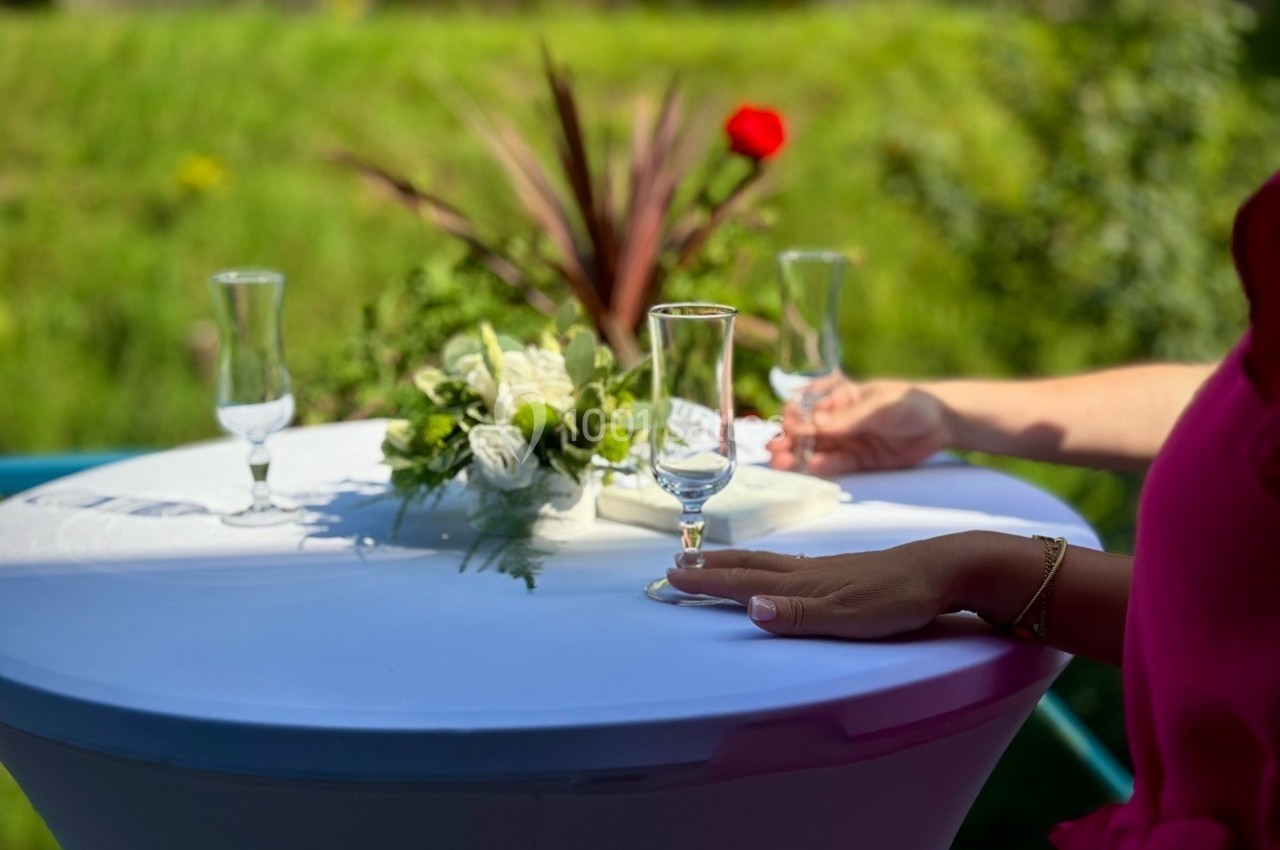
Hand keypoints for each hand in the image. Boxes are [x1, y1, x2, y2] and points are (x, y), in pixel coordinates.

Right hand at [664, 538, 973, 638]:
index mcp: (801, 584)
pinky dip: (763, 562)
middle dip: (710, 567)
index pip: (743, 582)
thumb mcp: (848, 615)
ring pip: (765, 561)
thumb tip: (750, 609)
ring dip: (733, 562)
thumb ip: (798, 615)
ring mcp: (823, 567)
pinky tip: (771, 566)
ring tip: (708, 559)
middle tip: (675, 564)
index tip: (670, 579)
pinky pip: (786, 562)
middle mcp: (805, 571)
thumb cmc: (896, 598)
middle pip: (747, 566)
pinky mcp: (840, 569)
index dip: (706, 582)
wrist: (941, 570)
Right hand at [768, 379, 950, 473]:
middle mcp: (841, 420)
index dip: (795, 416)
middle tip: (773, 449)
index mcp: (841, 398)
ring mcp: (850, 441)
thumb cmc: (908, 403)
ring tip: (781, 463)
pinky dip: (823, 467)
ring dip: (798, 456)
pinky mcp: (861, 460)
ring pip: (817, 449)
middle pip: (808, 431)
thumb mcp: (876, 406)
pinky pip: (837, 465)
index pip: (810, 407)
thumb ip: (847, 419)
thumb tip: (815, 425)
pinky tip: (810, 467)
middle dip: (789, 439)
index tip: (786, 424)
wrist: (941, 423)